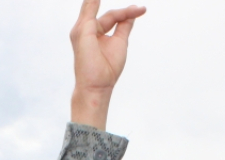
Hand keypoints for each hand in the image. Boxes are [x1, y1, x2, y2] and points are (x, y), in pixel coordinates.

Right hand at [69, 1, 145, 129]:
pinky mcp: (83, 30)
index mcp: (94, 33)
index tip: (142, 10)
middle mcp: (85, 30)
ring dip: (97, 0)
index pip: (112, 17)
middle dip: (120, 11)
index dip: (126, 12)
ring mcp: (82, 30)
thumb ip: (124, 26)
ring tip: (128, 6)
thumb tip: (133, 12)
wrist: (97, 86)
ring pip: (93, 6)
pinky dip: (93, 1)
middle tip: (141, 8)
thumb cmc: (106, 70)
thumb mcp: (119, 42)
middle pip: (108, 13)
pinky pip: (89, 8)